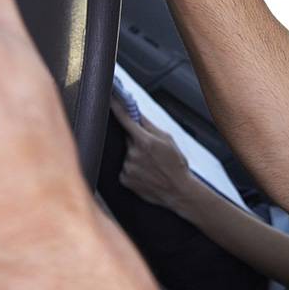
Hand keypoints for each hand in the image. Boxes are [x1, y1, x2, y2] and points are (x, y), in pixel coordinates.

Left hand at [110, 100, 204, 220]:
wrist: (179, 191)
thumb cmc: (176, 165)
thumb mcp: (169, 141)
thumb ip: (150, 126)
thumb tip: (137, 114)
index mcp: (145, 141)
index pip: (125, 119)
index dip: (116, 107)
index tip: (109, 98)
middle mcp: (133, 154)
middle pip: (128, 138)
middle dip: (137, 140)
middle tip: (151, 150)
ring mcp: (127, 167)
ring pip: (126, 154)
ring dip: (136, 156)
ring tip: (151, 165)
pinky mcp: (124, 179)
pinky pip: (124, 168)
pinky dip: (133, 168)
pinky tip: (145, 173)